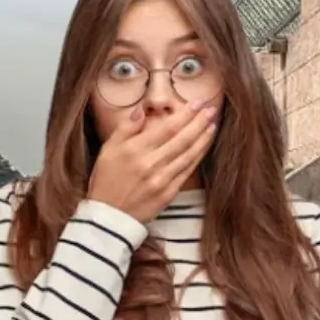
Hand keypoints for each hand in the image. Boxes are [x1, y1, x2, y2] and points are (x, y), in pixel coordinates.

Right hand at [87, 102, 217, 223]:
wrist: (109, 216)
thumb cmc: (106, 180)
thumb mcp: (107, 150)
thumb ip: (125, 128)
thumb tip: (142, 110)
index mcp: (135, 150)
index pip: (167, 127)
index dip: (185, 114)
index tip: (197, 103)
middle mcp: (151, 163)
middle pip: (182, 139)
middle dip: (199, 122)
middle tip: (211, 109)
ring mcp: (162, 179)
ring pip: (188, 154)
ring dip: (203, 138)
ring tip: (213, 124)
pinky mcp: (169, 193)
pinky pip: (187, 171)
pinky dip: (198, 157)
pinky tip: (204, 146)